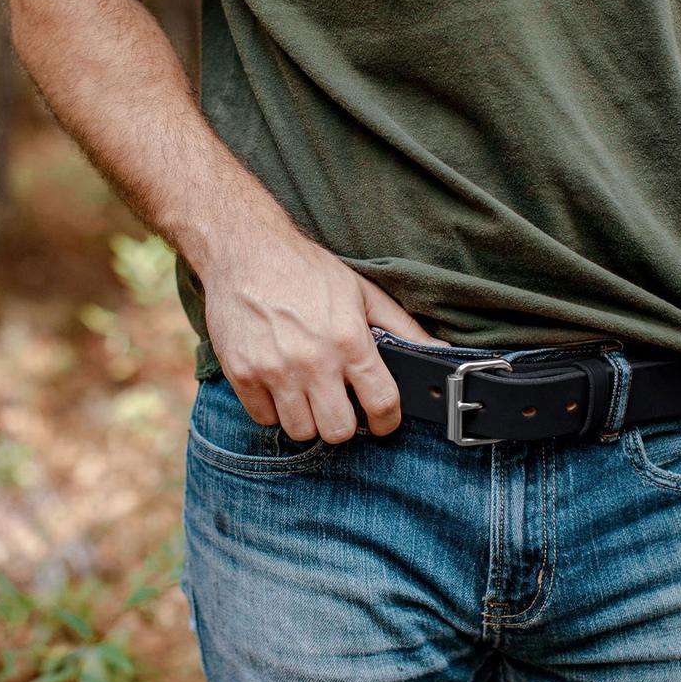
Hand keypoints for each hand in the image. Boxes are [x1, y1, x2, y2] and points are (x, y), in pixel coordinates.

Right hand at [199, 224, 447, 443]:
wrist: (246, 250)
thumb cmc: (307, 270)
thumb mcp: (362, 292)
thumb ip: (402, 327)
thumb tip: (438, 350)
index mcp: (350, 340)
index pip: (382, 403)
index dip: (388, 421)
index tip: (383, 421)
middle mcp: (314, 361)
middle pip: (339, 431)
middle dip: (345, 423)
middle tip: (341, 405)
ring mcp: (275, 371)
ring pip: (301, 431)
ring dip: (309, 418)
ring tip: (309, 393)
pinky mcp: (242, 374)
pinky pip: (264, 418)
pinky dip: (274, 409)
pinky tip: (280, 385)